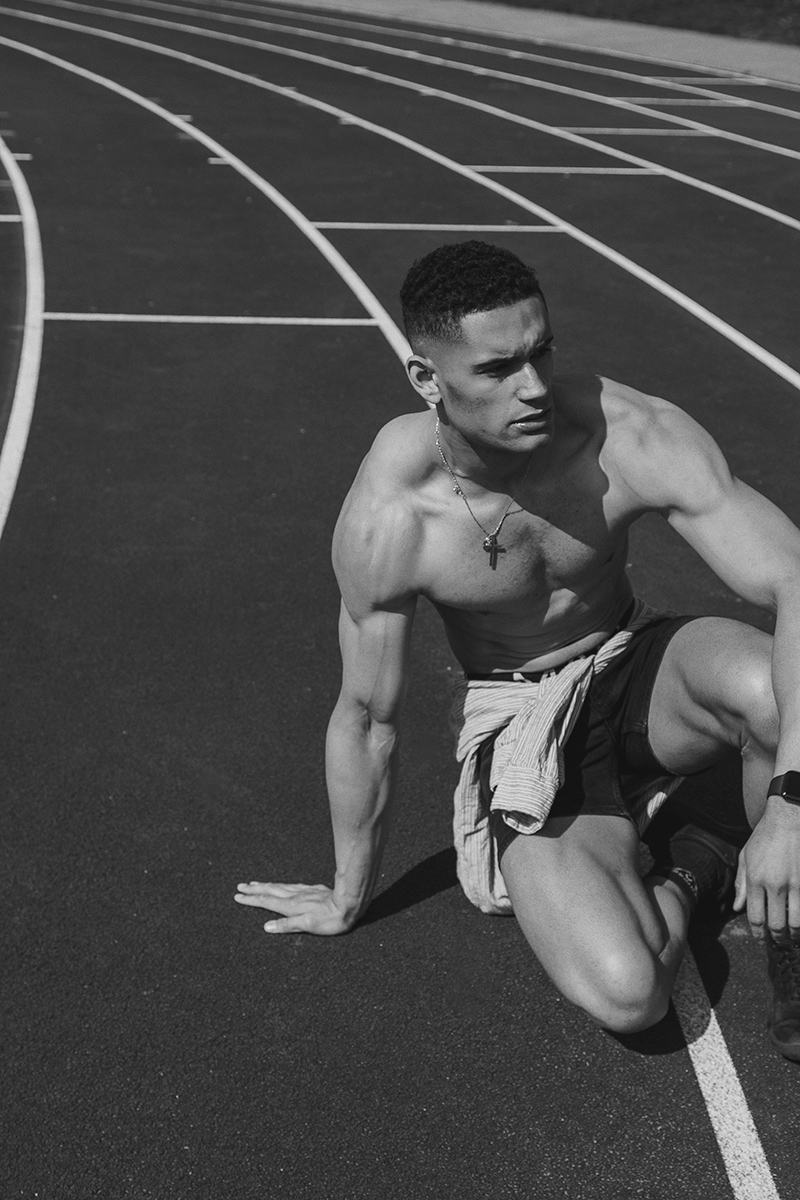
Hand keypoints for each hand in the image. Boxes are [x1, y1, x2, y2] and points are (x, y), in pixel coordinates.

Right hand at [234, 881, 356, 934]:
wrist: (349, 904)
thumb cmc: (330, 920)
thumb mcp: (308, 926)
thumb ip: (287, 925)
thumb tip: (266, 926)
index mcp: (291, 906)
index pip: (266, 902)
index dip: (251, 900)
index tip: (238, 896)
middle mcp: (295, 896)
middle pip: (270, 891)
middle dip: (254, 890)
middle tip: (240, 886)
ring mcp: (304, 891)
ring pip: (280, 886)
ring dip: (266, 885)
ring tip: (255, 883)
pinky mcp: (313, 889)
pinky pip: (291, 885)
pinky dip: (281, 885)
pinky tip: (282, 884)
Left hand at [734, 801, 799, 943]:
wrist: (789, 819)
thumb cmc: (765, 837)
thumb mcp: (746, 856)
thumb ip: (742, 884)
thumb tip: (737, 908)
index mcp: (755, 879)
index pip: (755, 917)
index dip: (758, 933)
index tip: (761, 939)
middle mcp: (774, 885)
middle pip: (776, 925)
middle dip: (777, 939)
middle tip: (779, 943)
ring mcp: (795, 884)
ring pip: (796, 922)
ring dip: (794, 935)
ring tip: (793, 938)